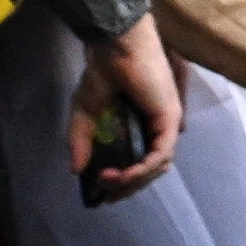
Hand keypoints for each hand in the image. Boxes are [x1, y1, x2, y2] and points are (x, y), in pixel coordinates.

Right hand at [77, 15, 181, 203]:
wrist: (114, 50)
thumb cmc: (102, 75)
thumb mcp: (84, 115)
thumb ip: (81, 142)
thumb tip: (75, 171)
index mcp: (142, 128)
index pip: (141, 164)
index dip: (125, 184)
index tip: (104, 194)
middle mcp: (158, 129)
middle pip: (150, 170)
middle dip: (128, 187)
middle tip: (107, 194)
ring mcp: (167, 124)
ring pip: (157, 166)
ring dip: (133, 179)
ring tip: (109, 180)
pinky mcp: (170, 119)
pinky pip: (160, 154)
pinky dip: (143, 168)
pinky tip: (123, 174)